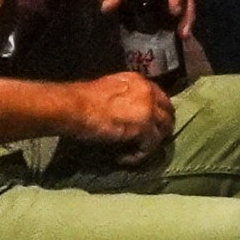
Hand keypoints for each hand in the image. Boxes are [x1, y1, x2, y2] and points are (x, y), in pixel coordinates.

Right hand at [56, 73, 176, 154]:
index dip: (156, 113)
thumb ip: (124, 98)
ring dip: (150, 144)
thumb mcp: (109, 91)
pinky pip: (150, 146)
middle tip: (148, 142)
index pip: (159, 98)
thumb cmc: (81, 101)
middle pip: (167, 113)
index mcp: (139, 81)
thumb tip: (127, 113)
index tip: (149, 126)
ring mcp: (148, 109)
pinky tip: (123, 158)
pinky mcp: (143, 127)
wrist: (72, 107)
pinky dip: (138, 155)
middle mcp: (148, 92)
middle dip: (161, 128)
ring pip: (162, 130)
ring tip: (134, 152)